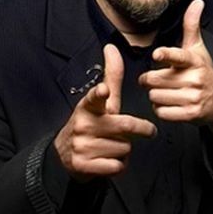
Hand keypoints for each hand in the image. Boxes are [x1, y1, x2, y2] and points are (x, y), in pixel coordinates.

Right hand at [54, 44, 156, 181]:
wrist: (65, 155)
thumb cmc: (90, 123)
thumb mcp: (100, 101)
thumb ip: (111, 76)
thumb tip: (111, 47)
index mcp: (88, 106)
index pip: (94, 98)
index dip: (100, 94)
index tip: (104, 91)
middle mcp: (83, 124)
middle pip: (126, 127)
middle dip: (140, 130)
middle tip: (147, 131)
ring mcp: (81, 146)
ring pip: (124, 149)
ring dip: (126, 150)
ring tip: (112, 146)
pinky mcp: (83, 165)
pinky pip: (117, 166)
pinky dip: (119, 166)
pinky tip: (107, 160)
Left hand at [140, 0, 212, 135]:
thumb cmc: (205, 72)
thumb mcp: (199, 48)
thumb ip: (192, 25)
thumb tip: (197, 2)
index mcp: (194, 60)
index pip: (178, 56)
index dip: (166, 54)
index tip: (157, 54)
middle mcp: (194, 78)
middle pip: (155, 79)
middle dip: (150, 81)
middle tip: (156, 80)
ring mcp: (193, 97)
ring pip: (156, 96)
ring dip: (155, 96)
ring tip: (165, 92)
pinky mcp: (191, 114)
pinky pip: (162, 112)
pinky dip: (160, 110)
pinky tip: (169, 104)